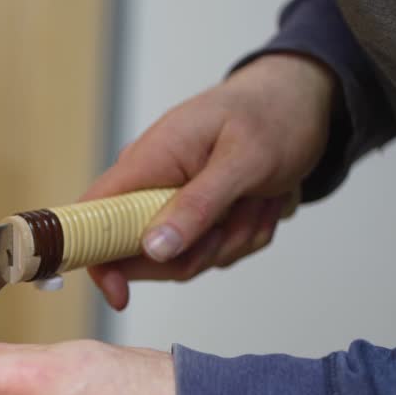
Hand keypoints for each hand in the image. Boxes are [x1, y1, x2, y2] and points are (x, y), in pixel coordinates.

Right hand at [83, 53, 337, 309]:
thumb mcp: (244, 161)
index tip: (120, 295)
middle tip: (240, 216)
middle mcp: (150, 184)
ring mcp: (172, 202)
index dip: (96, 258)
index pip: (92, 215)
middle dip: (199, 249)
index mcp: (147, 161)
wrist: (303, 100)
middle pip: (143, 253)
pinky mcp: (195, 215)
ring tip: (260, 198)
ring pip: (185, 257)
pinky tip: (261, 201)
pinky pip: (211, 251)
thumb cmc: (273, 115)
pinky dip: (243, 234)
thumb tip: (153, 249)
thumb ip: (198, 205)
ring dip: (232, 238)